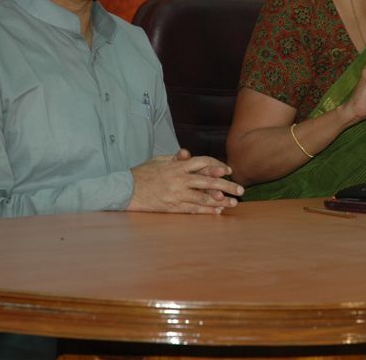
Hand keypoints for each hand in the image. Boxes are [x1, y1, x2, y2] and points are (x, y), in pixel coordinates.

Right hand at [127, 154, 243, 213]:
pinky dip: (206, 211)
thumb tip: (188, 154)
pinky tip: (217, 212)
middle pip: (208, 182)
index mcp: (177, 165)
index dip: (217, 166)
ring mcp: (176, 194)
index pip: (202, 163)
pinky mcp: (172, 207)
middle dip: (227, 186)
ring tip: (234, 204)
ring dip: (220, 201)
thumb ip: (175, 157)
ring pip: (203, 197)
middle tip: (241, 190)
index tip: (228, 170)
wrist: (125, 190)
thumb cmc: (142, 173)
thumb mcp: (158, 160)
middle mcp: (179, 179)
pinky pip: (193, 209)